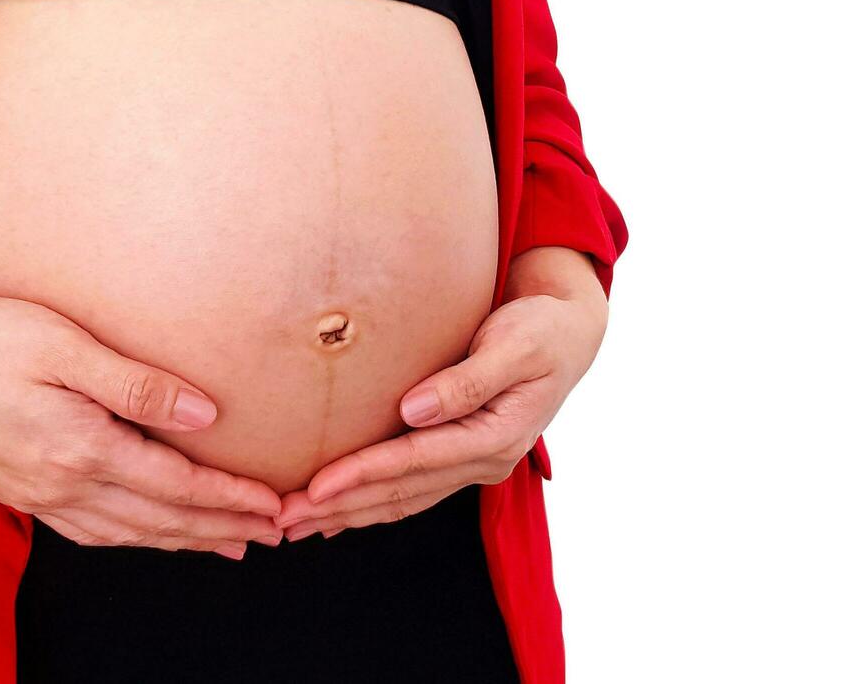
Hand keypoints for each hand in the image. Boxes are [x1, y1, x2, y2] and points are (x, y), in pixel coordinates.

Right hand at [0, 295, 284, 558]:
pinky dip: (136, 537)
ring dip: (184, 540)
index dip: (232, 498)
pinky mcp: (21, 492)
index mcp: (80, 449)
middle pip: (161, 519)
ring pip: (130, 533)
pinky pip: (93, 531)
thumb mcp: (60, 345)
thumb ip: (135, 383)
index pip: (177, 484)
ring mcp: (39, 495)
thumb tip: (203, 416)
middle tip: (275, 532)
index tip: (277, 504)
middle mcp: (63, 485)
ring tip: (229, 543)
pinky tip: (150, 533)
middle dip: (223, 528)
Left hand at [274, 250, 609, 539]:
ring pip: (402, 500)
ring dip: (348, 514)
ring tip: (296, 525)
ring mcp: (475, 464)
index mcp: (497, 437)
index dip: (362, 475)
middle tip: (284, 519)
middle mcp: (485, 461)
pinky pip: (411, 490)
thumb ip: (468, 380)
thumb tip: (415, 410)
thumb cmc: (543, 329)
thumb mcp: (516, 345)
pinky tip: (337, 514)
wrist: (571, 333)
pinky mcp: (463, 456)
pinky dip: (371, 503)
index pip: (416, 462)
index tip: (314, 488)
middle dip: (340, 508)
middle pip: (401, 493)